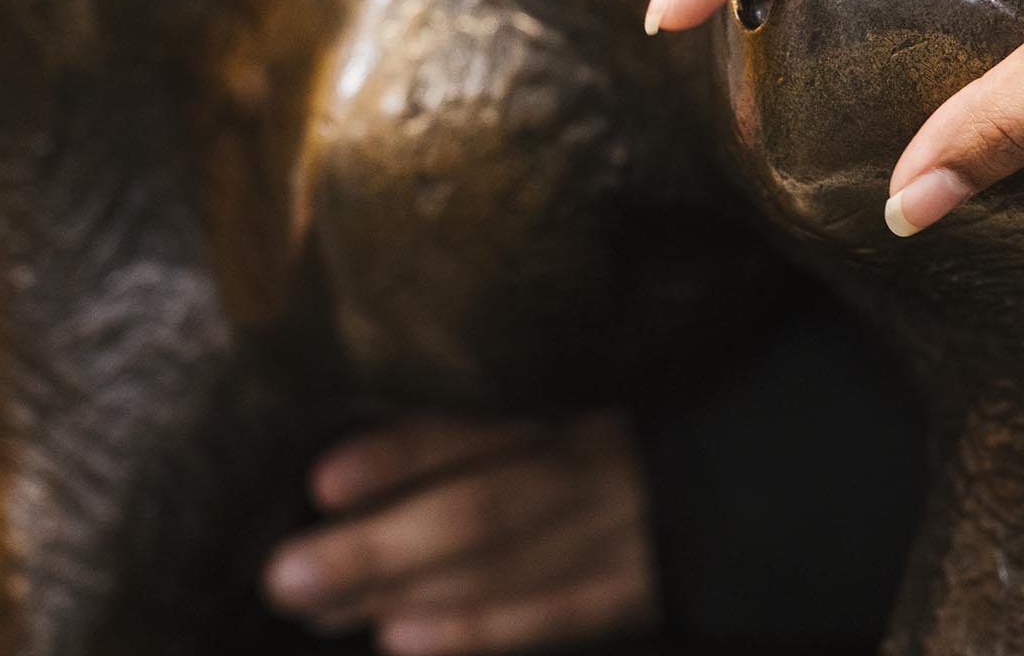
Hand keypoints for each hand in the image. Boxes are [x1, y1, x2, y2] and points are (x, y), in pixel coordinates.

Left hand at [265, 412, 658, 654]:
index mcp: (575, 403)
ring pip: (500, 572)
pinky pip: (548, 619)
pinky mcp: (632, 592)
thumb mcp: (576, 393)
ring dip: (397, 594)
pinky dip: (471, 632)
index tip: (323, 479)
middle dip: (375, 549)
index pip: (483, 424)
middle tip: (285, 573)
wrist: (739, 477)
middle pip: (479, 512)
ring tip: (312, 606)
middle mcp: (593, 467)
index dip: (405, 453)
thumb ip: (486, 414)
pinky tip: (399, 639)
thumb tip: (355, 447)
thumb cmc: (623, 432)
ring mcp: (619, 536)